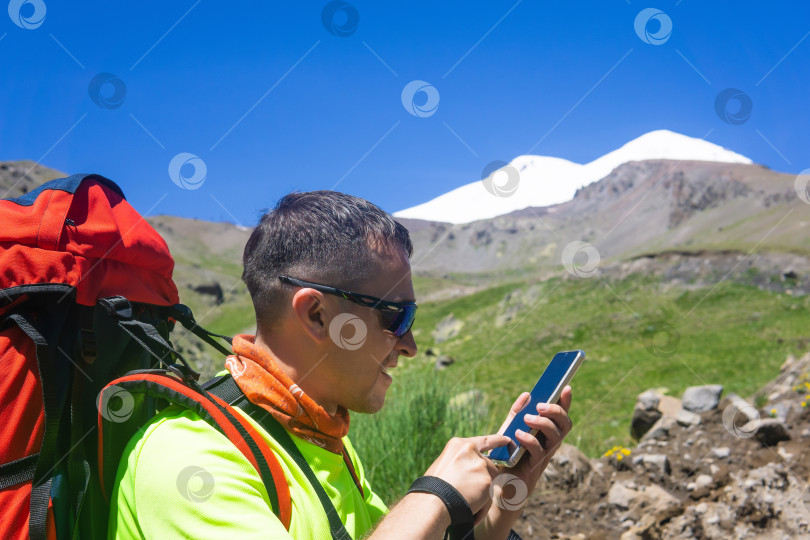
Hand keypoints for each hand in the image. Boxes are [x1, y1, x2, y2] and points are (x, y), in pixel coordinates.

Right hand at [424, 434, 510, 522]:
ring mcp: (480, 464)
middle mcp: (471, 450)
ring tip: (465, 502)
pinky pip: (489, 496)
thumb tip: (469, 471)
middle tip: (468, 492)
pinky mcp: (487, 479)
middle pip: (487, 465)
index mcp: (458, 445)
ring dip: (481, 494)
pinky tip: (470, 508)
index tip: (507, 440)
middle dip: (482, 479)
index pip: (484, 441)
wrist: (433, 500)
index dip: (498, 441)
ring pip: (489, 481)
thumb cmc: (433, 487)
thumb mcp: (444, 465)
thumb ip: (460, 462)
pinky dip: (482, 505)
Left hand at [493, 386, 572, 507]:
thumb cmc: (507, 455)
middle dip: (556, 411)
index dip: (566, 402)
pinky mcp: (535, 467)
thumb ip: (517, 413)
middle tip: (541, 405)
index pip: (561, 415)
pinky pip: (538, 451)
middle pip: (565, 425)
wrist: (499, 484)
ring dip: (543, 424)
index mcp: (546, 433)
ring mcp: (545, 456)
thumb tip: (526, 394)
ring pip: (556, 437)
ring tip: (528, 418)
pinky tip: (518, 434)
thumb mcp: (509, 429)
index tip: (566, 387)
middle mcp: (550, 444)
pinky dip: (529, 440)